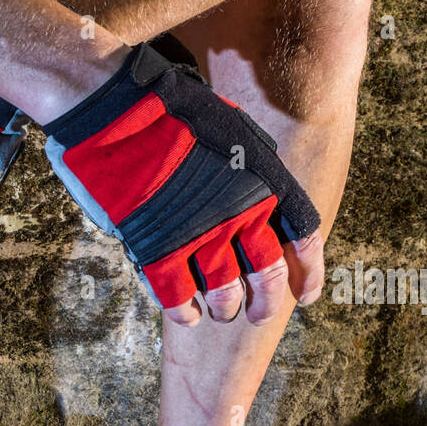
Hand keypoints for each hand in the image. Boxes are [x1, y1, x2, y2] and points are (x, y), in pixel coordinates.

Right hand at [43, 41, 323, 326]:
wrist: (116, 109)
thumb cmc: (170, 110)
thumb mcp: (231, 127)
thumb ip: (251, 166)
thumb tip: (260, 193)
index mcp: (264, 180)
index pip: (303, 236)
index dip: (309, 272)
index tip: (305, 295)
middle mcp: (239, 213)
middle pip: (267, 275)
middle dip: (266, 301)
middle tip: (258, 314)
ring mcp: (198, 235)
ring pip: (225, 294)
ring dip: (225, 308)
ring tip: (221, 312)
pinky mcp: (157, 250)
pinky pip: (177, 297)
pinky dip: (184, 311)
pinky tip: (187, 316)